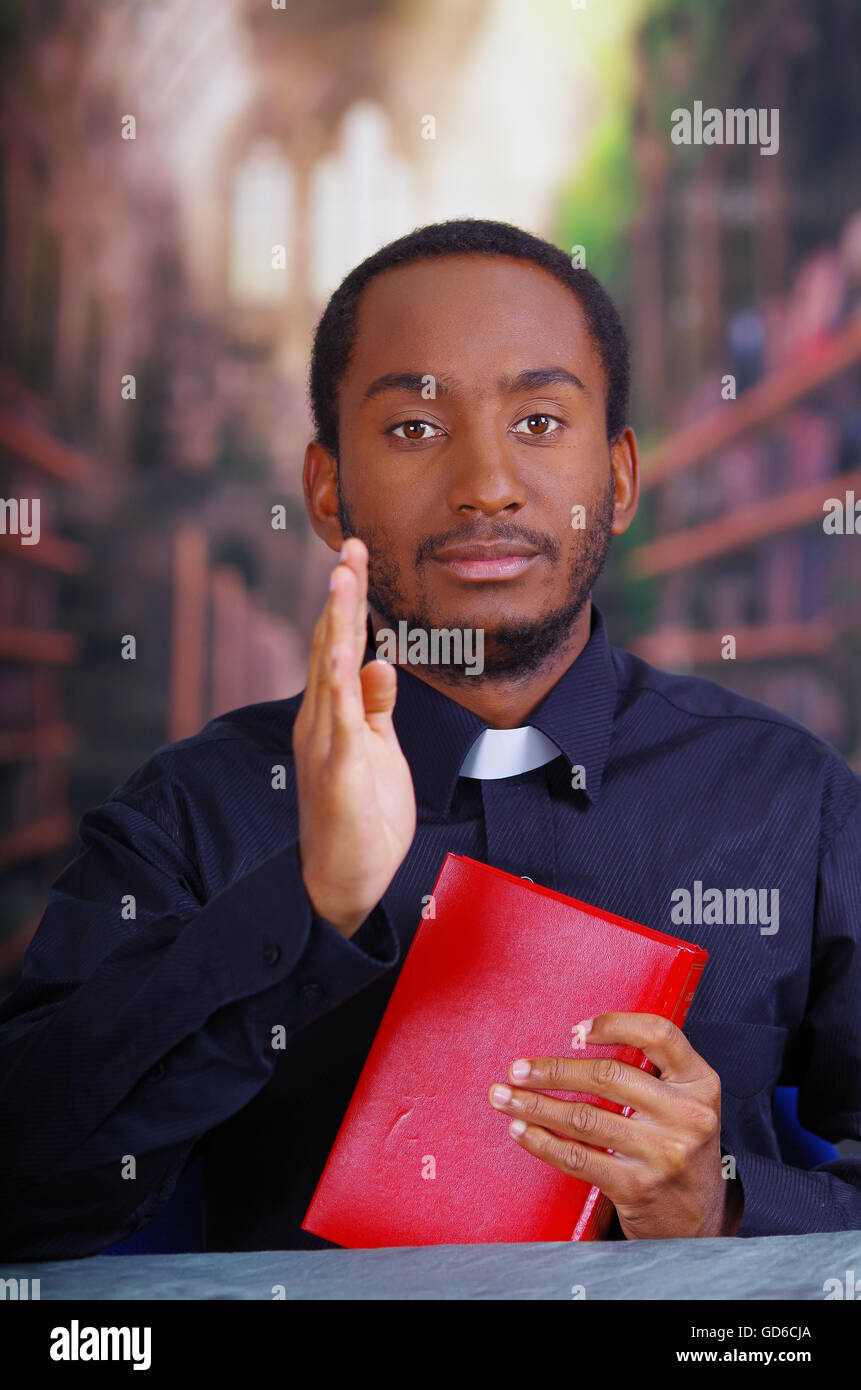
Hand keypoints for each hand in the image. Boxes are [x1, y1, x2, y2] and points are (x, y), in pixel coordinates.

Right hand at [293, 536, 416, 937]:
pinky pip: (337, 719)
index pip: (338, 646)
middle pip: (328, 645)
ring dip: (336, 623)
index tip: (355, 557)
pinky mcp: (336, 772)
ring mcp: (325, 744)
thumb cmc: (361, 818)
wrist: (341, 882)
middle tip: (350, 546)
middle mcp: (321, 721)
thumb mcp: (378, 751)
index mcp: (333, 714)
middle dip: (341, 595)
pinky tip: (344, 651)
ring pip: (328, 671)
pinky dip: (340, 683)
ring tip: (342, 579)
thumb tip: (381, 661)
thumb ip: (376, 706)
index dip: (348, 602)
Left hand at [487, 1012, 743, 1237]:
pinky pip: (577, 1157)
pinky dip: (542, 1142)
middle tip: (517, 1069)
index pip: (659, 1034)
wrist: (698, 1218)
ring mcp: (662, 1153)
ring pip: (583, 1118)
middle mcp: (687, 1115)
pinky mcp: (636, 1186)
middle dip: (552, 1070)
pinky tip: (522, 1130)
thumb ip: (652, 1070)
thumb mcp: (685, 1101)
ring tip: (505, 1097)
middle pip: (607, 1076)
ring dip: (534, 1105)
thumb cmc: (678, 1145)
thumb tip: (578, 1040)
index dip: (615, 1024)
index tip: (576, 1030)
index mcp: (700, 1083)